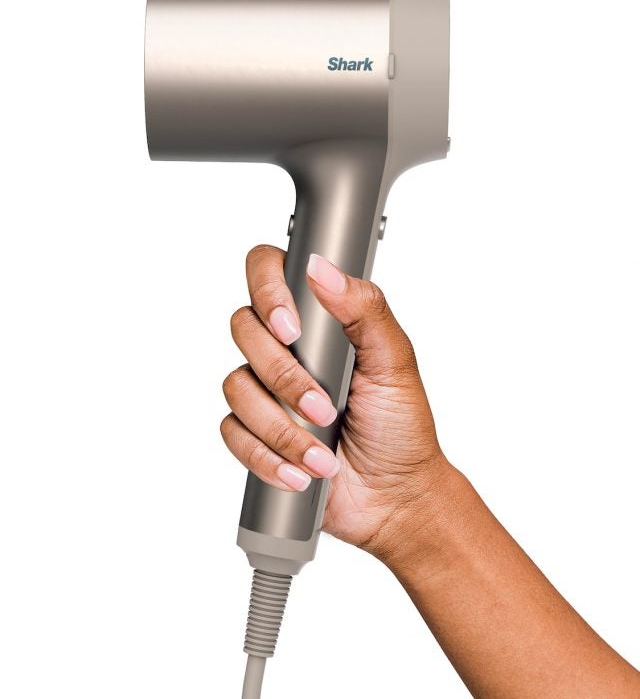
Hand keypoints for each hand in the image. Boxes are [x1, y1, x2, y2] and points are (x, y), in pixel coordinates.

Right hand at [220, 245, 447, 560]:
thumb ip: (365, 308)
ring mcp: (266, 390)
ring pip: (235, 386)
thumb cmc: (401, 426)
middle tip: (324, 406)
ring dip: (280, 426)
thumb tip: (321, 268)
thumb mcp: (395, 362)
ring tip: (320, 452)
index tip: (291, 330)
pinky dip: (266, 456)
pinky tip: (299, 471)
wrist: (395, 497)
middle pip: (244, 329)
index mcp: (319, 320)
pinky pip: (232, 432)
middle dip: (283, 377)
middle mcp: (286, 348)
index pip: (268, 272)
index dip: (267, 293)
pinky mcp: (254, 432)